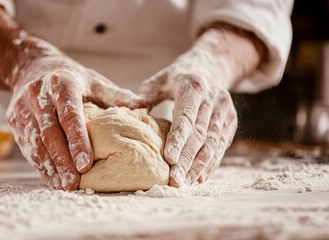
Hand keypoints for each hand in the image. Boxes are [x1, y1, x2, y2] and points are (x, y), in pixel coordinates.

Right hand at [6, 48, 143, 189]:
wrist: (31, 67)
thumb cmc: (71, 77)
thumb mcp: (94, 80)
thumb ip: (116, 95)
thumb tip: (144, 105)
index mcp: (61, 83)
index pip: (69, 114)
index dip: (77, 140)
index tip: (86, 164)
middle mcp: (38, 94)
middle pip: (50, 132)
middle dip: (62, 160)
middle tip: (75, 183)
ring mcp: (23, 108)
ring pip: (36, 142)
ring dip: (50, 167)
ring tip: (64, 186)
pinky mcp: (14, 120)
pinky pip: (27, 146)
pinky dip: (41, 165)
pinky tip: (53, 179)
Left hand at [138, 67, 236, 186]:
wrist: (210, 68)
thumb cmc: (176, 78)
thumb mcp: (159, 79)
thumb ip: (145, 94)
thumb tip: (127, 108)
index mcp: (194, 86)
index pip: (186, 117)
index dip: (178, 139)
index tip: (169, 159)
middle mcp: (214, 99)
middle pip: (200, 135)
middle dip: (187, 161)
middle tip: (175, 182)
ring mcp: (225, 111)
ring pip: (213, 144)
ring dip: (199, 167)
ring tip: (186, 184)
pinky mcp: (230, 121)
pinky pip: (220, 146)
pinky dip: (210, 164)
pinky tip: (199, 178)